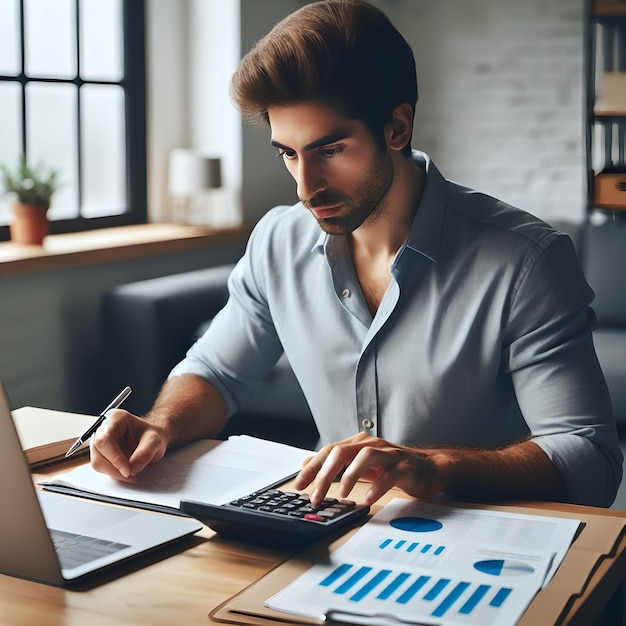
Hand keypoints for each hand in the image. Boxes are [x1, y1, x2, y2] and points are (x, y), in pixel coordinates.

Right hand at [90, 409, 167, 480]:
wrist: (152, 438)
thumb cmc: (152, 435)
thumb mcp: (155, 441)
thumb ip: (145, 453)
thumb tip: (132, 468)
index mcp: (116, 419)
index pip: (105, 440)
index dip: (114, 458)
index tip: (127, 471)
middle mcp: (104, 429)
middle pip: (97, 453)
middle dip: (113, 468)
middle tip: (130, 475)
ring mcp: (100, 442)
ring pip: (97, 462)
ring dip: (113, 472)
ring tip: (131, 475)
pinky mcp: (101, 453)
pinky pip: (102, 467)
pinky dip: (113, 473)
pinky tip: (126, 472)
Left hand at [293, 432, 447, 505]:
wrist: (429, 468)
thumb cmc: (393, 467)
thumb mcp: (360, 464)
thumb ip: (336, 463)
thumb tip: (307, 463)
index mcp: (359, 443)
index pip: (329, 451)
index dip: (312, 468)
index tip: (299, 485)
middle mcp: (372, 445)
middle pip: (342, 452)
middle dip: (325, 474)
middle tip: (315, 496)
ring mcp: (390, 455)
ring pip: (365, 457)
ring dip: (350, 476)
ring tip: (342, 494)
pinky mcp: (405, 468)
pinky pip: (389, 475)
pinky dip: (376, 487)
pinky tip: (368, 499)